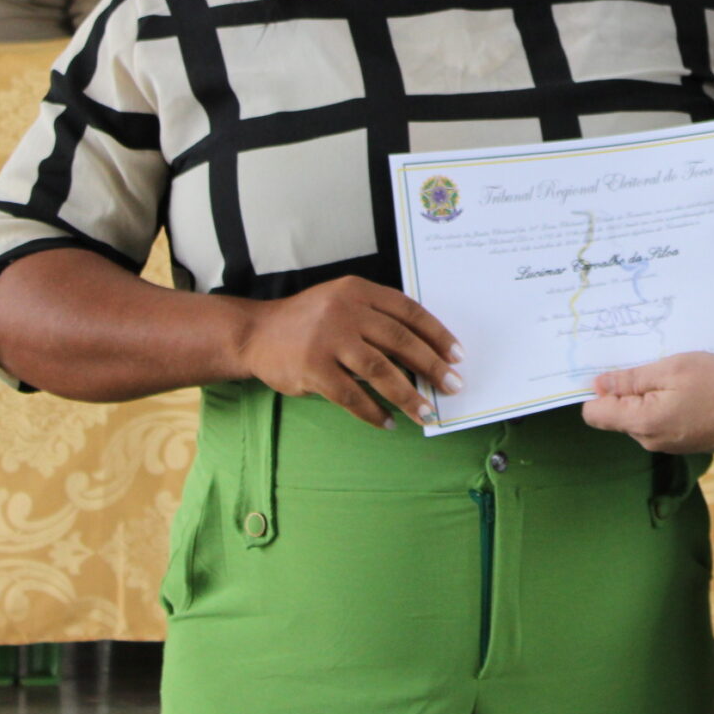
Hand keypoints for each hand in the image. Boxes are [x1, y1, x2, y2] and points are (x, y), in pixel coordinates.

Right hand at [234, 276, 461, 428]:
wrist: (255, 333)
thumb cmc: (309, 320)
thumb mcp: (342, 302)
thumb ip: (377, 317)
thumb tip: (425, 354)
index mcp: (358, 291)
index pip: (409, 311)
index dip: (437, 334)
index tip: (457, 356)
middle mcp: (345, 311)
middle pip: (400, 341)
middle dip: (432, 367)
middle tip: (453, 386)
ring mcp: (328, 340)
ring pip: (380, 371)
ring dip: (408, 395)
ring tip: (426, 412)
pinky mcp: (313, 368)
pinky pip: (351, 396)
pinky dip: (373, 412)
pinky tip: (388, 422)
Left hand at [581, 352, 713, 452]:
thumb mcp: (673, 369)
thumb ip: (632, 379)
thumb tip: (598, 385)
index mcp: (642, 423)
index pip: (595, 413)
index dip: (597, 390)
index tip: (613, 369)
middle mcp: (650, 440)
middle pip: (618, 415)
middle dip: (627, 390)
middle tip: (653, 364)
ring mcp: (668, 445)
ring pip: (641, 417)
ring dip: (649, 395)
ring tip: (675, 375)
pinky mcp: (684, 443)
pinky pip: (661, 422)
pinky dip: (665, 404)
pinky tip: (687, 389)